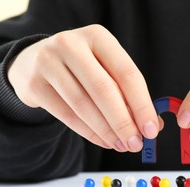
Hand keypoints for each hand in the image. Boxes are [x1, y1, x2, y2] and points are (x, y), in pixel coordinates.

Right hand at [8, 25, 159, 151]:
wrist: (34, 62)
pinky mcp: (34, 85)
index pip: (127, 73)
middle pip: (104, 89)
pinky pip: (67, 115)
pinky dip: (89, 133)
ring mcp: (48, 63)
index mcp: (98, 37)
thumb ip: (129, 94)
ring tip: (122, 145)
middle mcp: (71, 44)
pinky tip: (104, 141)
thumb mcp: (106, 70)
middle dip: (124, 122)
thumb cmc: (82, 69)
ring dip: (107, 131)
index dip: (142, 104)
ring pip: (83, 105)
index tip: (152, 130)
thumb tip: (155, 126)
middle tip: (137, 144)